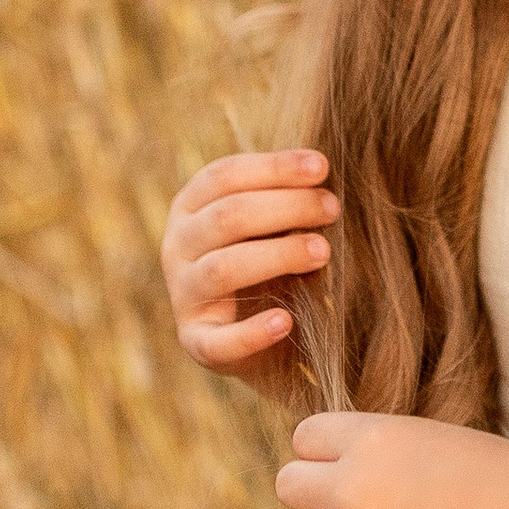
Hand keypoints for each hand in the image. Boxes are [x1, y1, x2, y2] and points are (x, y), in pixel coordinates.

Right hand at [160, 151, 339, 375]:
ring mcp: (183, 295)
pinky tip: (285, 321)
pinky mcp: (198, 341)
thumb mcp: (271, 223)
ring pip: (224, 268)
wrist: (262, 334)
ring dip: (278, 255)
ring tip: (323, 251)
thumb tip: (321, 171)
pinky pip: (219, 340)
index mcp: (191, 206)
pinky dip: (252, 333)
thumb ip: (284, 199)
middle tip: (331, 208)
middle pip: (227, 217)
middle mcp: (177, 246)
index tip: (322, 166)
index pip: (225, 176)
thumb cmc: (270, 260)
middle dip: (286, 207)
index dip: (274, 168)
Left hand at [276, 412, 508, 508]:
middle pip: (287, 485)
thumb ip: (369, 450)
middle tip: (355, 502)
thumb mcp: (424, 438)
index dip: (326, 452)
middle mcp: (353, 488)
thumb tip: (320, 470)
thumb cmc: (491, 475)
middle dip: (314, 494)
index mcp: (371, 438)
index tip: (355, 464)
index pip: (304, 438)